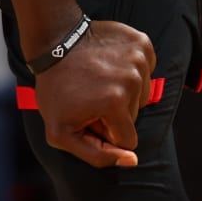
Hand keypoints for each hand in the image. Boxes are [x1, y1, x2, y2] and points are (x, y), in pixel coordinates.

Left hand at [31, 19, 153, 167]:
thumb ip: (97, 155)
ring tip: (98, 78)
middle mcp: (133, 79)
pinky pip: (147, 70)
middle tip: (90, 95)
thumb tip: (133, 160)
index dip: (106, 132)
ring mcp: (139, 58)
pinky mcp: (142, 43)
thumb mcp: (60, 133)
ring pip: (142, 94)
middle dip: (114, 112)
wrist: (54, 40)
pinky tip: (109, 63)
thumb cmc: (55, 89)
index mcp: (115, 102)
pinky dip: (131, 70)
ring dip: (123, 91)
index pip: (128, 139)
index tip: (88, 115)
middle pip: (135, 115)